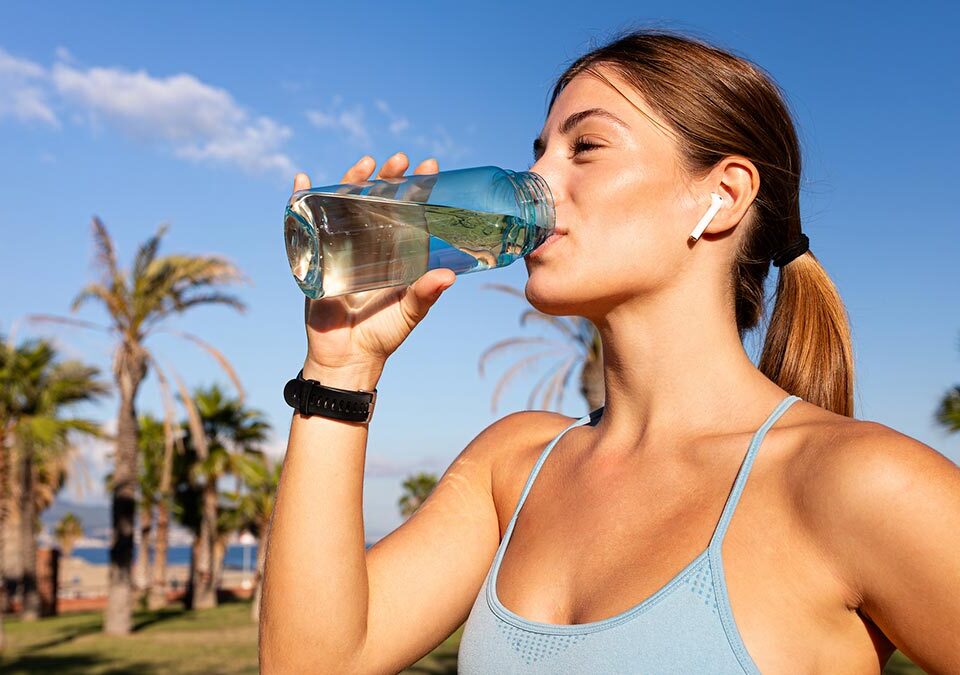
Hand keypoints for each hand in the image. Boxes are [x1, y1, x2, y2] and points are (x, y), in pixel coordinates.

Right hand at [295, 152, 454, 387]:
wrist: (346, 357)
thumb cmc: (382, 335)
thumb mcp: (409, 312)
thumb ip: (425, 294)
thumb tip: (448, 277)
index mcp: (394, 252)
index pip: (408, 210)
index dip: (417, 187)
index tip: (430, 166)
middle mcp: (368, 243)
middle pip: (376, 199)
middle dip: (387, 176)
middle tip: (400, 160)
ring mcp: (339, 246)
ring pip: (344, 203)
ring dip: (351, 179)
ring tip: (365, 162)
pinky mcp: (314, 256)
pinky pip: (304, 222)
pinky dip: (299, 198)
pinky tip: (303, 179)